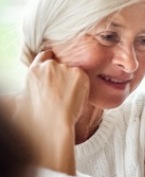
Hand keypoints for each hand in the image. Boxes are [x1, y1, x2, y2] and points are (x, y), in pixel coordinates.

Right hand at [14, 49, 88, 172]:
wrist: (52, 119)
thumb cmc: (39, 113)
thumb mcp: (29, 94)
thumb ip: (35, 84)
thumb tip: (32, 88)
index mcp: (34, 69)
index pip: (45, 56)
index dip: (52, 63)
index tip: (56, 72)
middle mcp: (49, 65)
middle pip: (61, 65)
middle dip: (64, 75)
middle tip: (65, 91)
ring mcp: (64, 68)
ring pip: (73, 72)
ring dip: (73, 81)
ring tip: (69, 98)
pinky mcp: (79, 73)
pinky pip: (83, 78)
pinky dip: (82, 86)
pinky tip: (76, 97)